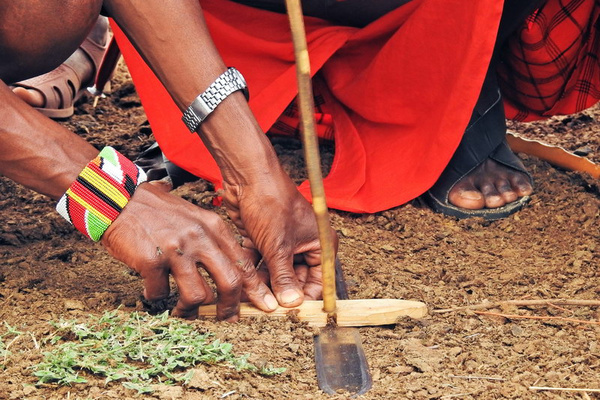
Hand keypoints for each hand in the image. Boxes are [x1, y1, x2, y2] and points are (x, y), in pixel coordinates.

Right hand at [101, 181, 277, 320]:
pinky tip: (151, 293)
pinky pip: (160, 294)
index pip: (242, 262)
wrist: (117, 200)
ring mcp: (176, 250)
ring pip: (198, 295)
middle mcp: (199, 237)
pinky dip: (156, 299)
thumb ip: (211, 237)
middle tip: (226, 320)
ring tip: (182, 313)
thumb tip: (230, 267)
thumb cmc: (154, 210)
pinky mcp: (152, 261)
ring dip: (191, 310)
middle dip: (230, 307)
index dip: (254, 288)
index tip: (263, 305)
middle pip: (229, 282)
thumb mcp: (191, 215)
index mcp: (213, 226)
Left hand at [221, 166, 336, 306]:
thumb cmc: (271, 203)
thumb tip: (291, 305)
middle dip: (281, 293)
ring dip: (264, 285)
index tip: (291, 317)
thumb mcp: (278, 246)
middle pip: (295, 279)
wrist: (247, 176)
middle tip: (268, 312)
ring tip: (251, 303)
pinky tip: (241, 286)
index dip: (305, 299)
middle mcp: (303, 244)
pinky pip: (259, 262)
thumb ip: (284, 277)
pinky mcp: (262, 239)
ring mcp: (282, 242)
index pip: (318, 281)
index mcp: (320, 244)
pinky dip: (251, 272)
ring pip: (275, 272)